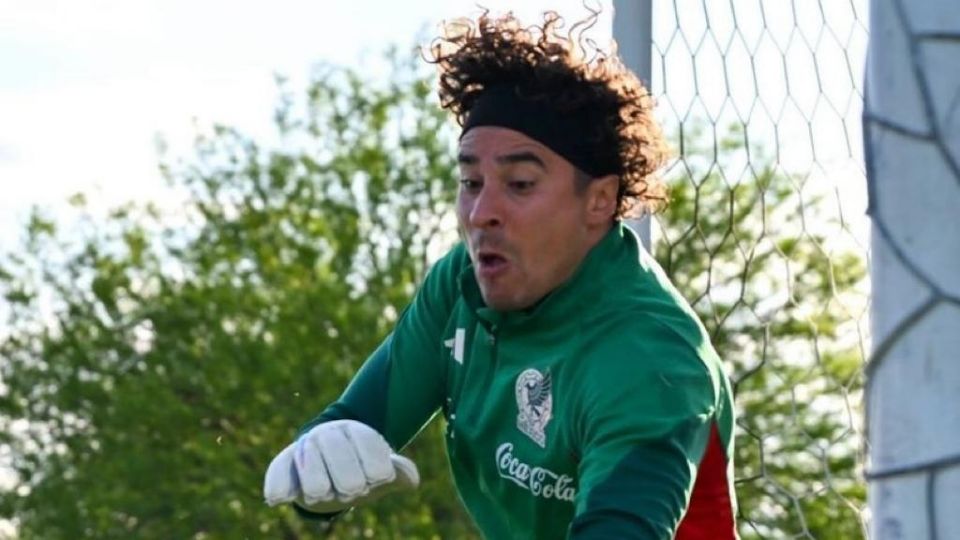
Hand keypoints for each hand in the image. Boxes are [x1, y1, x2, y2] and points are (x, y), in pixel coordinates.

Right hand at [263, 420, 419, 512]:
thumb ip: (400, 472)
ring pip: (310, 464)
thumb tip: (411, 480)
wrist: (329, 469)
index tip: (380, 479)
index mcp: (356, 431)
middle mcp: (329, 435)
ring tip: (323, 494)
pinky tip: (278, 499)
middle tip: (352, 490)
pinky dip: (278, 484)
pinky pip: (278, 470)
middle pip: (337, 451)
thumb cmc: (361, 471)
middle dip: (347, 478)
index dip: (375, 466)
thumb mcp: (381, 471)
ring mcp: (306, 449)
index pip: (366, 442)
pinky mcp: (285, 464)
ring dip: (319, 485)